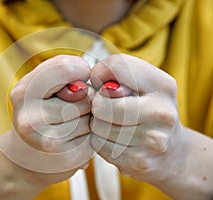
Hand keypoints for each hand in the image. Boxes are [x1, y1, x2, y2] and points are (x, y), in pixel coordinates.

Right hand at [7, 55, 93, 184]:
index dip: (79, 69)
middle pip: (85, 96)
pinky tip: (74, 138)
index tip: (75, 77)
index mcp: (22, 93)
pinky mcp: (68, 158)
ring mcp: (48, 142)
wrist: (28, 155)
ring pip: (92, 117)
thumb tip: (84, 86)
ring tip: (70, 123)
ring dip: (88, 117)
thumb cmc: (39, 111)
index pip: (65, 68)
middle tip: (68, 106)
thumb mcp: (40, 84)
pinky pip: (95, 136)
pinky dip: (90, 135)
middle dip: (84, 98)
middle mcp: (30, 120)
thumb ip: (61, 71)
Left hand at [90, 53, 181, 182]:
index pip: (116, 65)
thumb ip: (115, 76)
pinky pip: (98, 144)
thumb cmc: (147, 111)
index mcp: (163, 85)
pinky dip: (99, 141)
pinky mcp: (139, 161)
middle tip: (106, 108)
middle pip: (101, 102)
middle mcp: (162, 112)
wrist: (170, 152)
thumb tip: (84, 86)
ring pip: (97, 125)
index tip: (102, 83)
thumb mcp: (141, 85)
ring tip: (113, 124)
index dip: (99, 73)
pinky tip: (114, 139)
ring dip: (97, 124)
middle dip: (97, 104)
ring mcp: (152, 140)